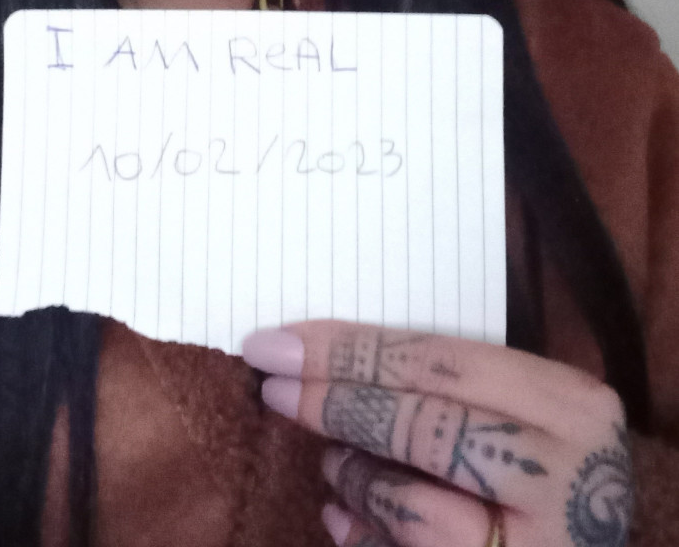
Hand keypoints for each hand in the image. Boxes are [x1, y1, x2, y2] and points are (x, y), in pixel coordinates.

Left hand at [241, 321, 631, 546]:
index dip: (346, 351)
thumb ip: (448, 384)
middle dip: (333, 404)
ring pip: (417, 509)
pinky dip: (366, 537)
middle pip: (423, 428)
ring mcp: (545, 546)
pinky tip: (341, 518)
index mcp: (570, 405)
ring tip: (329, 463)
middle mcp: (569, 478)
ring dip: (353, 477)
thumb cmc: (548, 460)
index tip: (277, 344)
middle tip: (272, 388)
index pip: (436, 362)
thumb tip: (322, 357)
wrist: (598, 542)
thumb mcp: (525, 406)